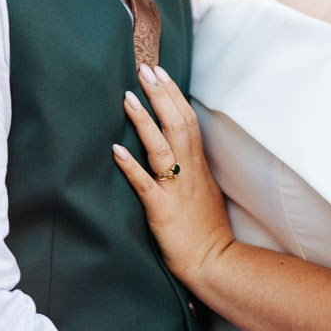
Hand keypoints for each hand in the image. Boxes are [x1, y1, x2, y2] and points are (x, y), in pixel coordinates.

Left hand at [113, 63, 233, 287]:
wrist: (215, 262)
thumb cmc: (207, 230)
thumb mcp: (204, 190)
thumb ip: (192, 168)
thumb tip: (179, 149)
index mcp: (198, 165)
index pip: (188, 120)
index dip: (173, 94)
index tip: (160, 72)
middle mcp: (188, 171)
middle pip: (177, 124)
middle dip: (160, 95)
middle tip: (145, 69)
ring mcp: (176, 189)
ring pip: (161, 147)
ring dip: (144, 121)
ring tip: (128, 97)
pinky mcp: (162, 210)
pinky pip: (145, 184)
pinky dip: (131, 166)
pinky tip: (116, 150)